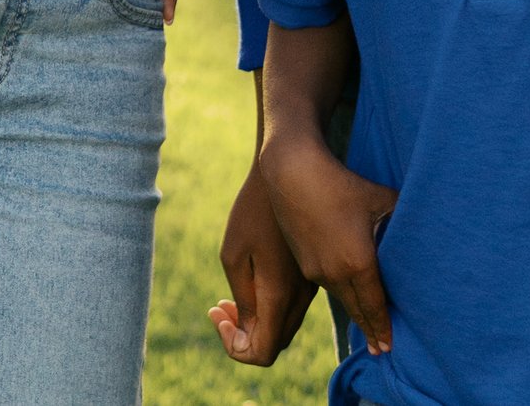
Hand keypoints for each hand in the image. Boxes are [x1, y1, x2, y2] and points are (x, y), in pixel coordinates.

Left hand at [211, 159, 315, 365]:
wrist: (285, 176)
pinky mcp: (312, 276)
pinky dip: (269, 309)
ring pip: (284, 328)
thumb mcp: (234, 254)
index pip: (263, 352)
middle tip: (220, 308)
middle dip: (244, 336)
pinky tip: (250, 284)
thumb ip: (243, 299)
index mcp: (281, 295)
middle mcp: (302, 298)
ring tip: (227, 299)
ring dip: (256, 323)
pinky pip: (291, 309)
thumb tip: (249, 332)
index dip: (236, 347)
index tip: (218, 314)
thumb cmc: (252, 211)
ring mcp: (311, 288)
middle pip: (274, 344)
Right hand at [259, 135, 394, 355]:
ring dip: (354, 312)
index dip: (383, 328)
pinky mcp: (303, 261)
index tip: (389, 348)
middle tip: (380, 350)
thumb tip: (431, 222)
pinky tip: (346, 293)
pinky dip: (340, 293)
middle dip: (370, 330)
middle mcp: (336, 273)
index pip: (375, 306)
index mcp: (358, 263)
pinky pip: (326, 284)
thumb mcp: (381, 200)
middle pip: (357, 310)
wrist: (292, 173)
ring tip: (365, 324)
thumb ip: (405, 217)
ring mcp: (316, 269)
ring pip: (341, 298)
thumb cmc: (342, 184)